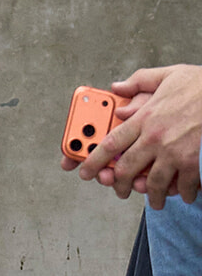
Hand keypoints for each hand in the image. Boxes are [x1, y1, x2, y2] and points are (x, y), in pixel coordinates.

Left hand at [75, 64, 201, 206]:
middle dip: (119, 184)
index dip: (93, 160)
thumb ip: (139, 81)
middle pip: (127, 169)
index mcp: (145, 118)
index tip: (85, 171)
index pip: (110, 143)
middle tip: (119, 189)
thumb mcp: (166, 75)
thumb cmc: (200, 85)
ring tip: (154, 200)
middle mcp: (155, 138)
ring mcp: (174, 153)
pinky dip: (182, 194)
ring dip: (152, 196)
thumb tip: (117, 87)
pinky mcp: (194, 163)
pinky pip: (183, 186)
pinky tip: (182, 194)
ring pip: (154, 184)